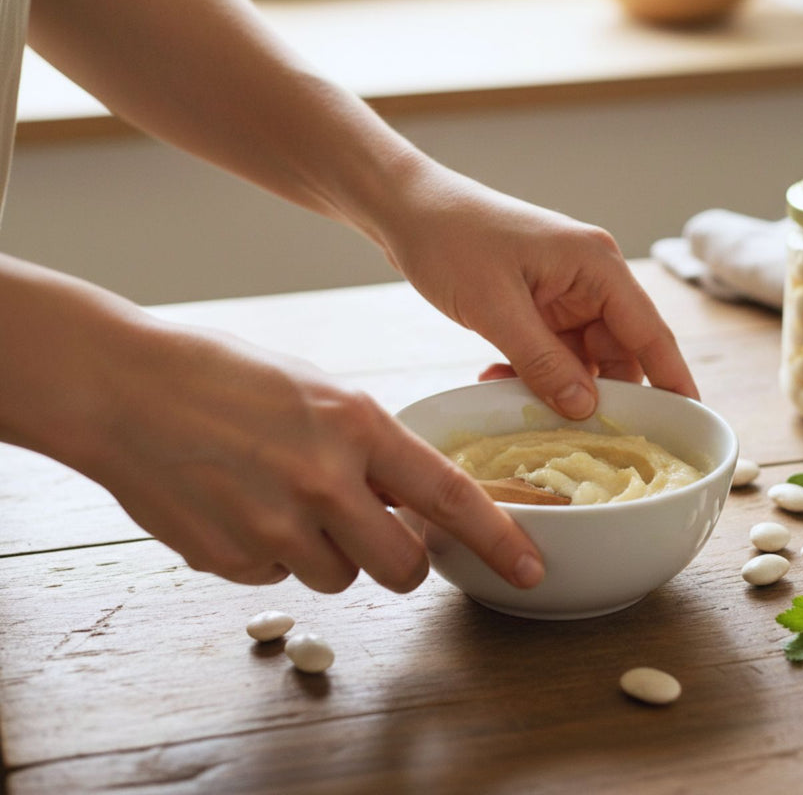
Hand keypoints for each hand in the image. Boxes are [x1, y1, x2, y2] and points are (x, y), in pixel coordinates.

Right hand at [94, 324, 545, 593]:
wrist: (123, 387)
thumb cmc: (223, 374)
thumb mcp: (316, 390)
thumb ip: (365, 445)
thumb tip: (401, 495)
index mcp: (355, 424)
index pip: (448, 496)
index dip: (497, 539)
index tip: (529, 567)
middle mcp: (322, 481)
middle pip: (402, 568)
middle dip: (402, 560)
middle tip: (379, 532)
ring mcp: (272, 526)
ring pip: (338, 577)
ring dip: (327, 551)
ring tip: (283, 496)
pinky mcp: (228, 558)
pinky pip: (277, 575)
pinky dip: (271, 551)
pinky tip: (238, 502)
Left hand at [380, 164, 698, 418]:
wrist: (405, 208)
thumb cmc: (451, 239)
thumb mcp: (496, 307)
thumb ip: (542, 361)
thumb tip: (586, 408)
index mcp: (596, 266)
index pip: (650, 333)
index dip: (672, 381)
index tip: (690, 424)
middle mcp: (589, 278)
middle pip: (616, 352)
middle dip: (597, 394)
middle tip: (577, 438)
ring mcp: (562, 291)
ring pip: (579, 357)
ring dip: (553, 385)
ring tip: (515, 400)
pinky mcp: (536, 302)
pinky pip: (549, 351)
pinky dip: (530, 371)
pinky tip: (495, 379)